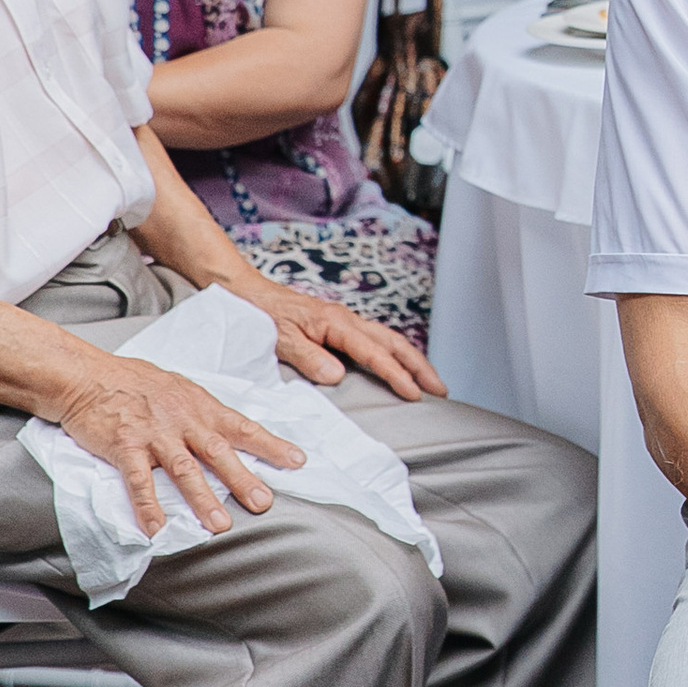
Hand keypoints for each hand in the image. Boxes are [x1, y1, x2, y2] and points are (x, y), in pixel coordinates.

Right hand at [48, 357, 306, 542]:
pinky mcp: (125, 445)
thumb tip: (226, 430)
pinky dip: (147, 505)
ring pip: (184, 470)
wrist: (87, 374)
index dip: (270, 444)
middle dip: (243, 479)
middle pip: (219, 452)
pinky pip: (139, 480)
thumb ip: (201, 412)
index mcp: (199, 405)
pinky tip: (156, 528)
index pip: (241, 426)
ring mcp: (154, 433)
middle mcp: (182, 419)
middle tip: (264, 503)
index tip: (297, 461)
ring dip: (203, 499)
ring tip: (220, 525)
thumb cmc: (133, 382)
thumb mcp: (177, 388)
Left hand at [234, 279, 443, 401]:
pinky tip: (398, 367)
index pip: (374, 353)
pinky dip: (394, 354)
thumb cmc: (261, 314)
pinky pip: (376, 340)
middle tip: (441, 390)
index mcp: (336, 323)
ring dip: (412, 361)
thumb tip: (337, 375)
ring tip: (430, 382)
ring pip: (389, 340)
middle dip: (420, 366)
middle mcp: (346, 320)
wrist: (246, 292)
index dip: (396, 375)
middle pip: (394, 343)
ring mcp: (345, 322)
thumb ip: (308, 357)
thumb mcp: (279, 339)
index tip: (414, 394)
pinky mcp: (339, 326)